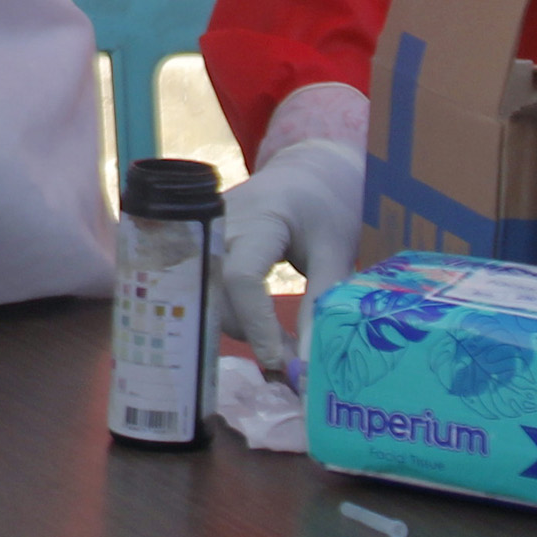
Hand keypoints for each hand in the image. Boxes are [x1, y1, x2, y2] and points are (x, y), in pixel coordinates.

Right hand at [213, 135, 362, 377]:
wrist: (304, 173)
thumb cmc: (325, 209)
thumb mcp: (335, 251)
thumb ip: (321, 302)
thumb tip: (306, 363)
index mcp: (258, 220)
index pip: (242, 278)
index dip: (257, 325)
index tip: (280, 362)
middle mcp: (218, 227)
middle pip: (218, 294)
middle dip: (250, 333)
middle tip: (289, 360)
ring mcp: (204, 237)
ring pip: (207, 299)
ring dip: (242, 330)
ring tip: (284, 346)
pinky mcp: (201, 249)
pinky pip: (207, 292)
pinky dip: (234, 318)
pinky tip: (264, 331)